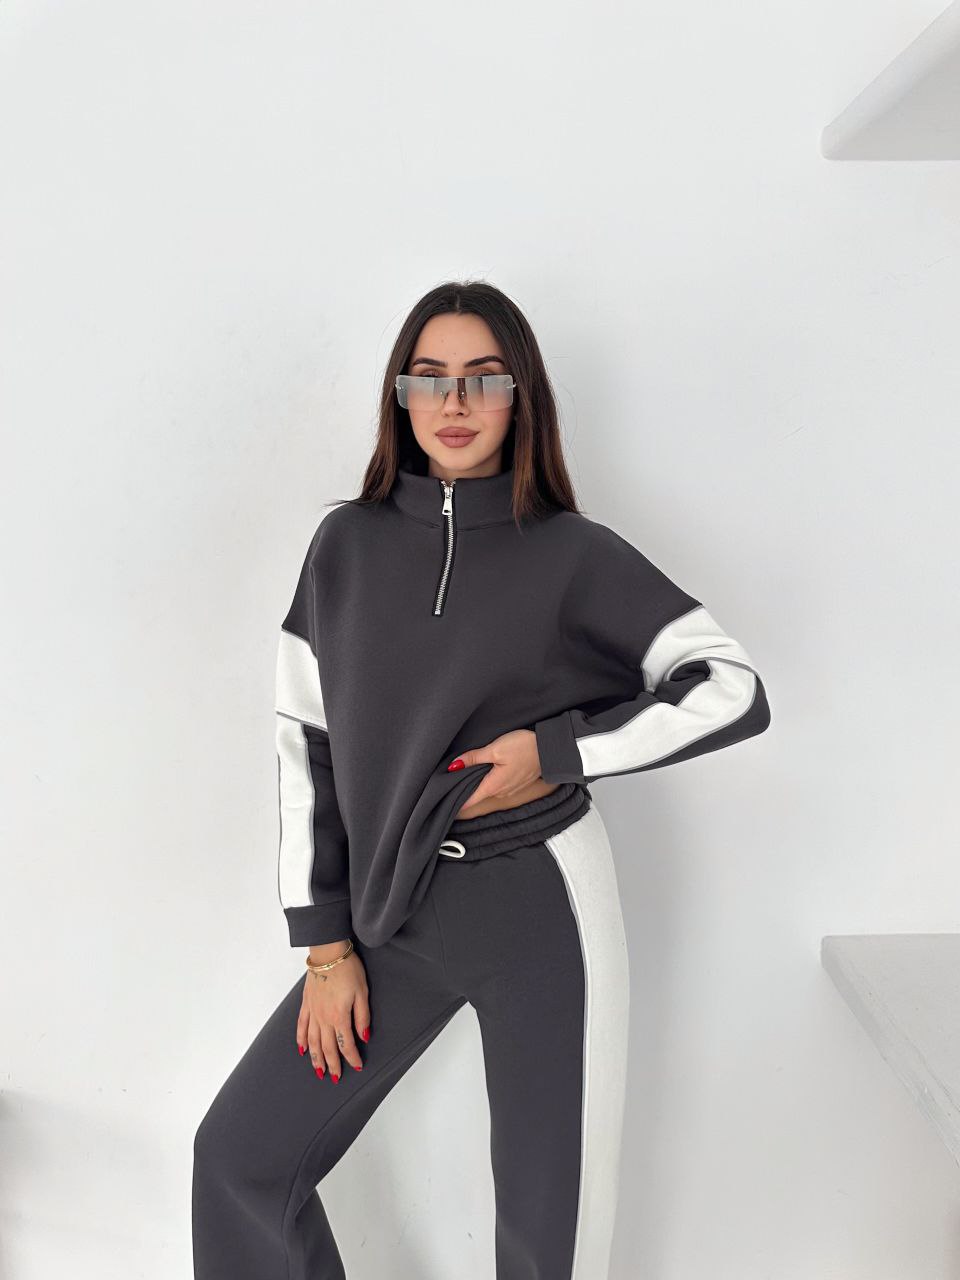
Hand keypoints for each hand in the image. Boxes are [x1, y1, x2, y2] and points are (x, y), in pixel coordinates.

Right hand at [297, 945, 369, 1082]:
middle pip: (327, 1048)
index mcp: (339, 1016)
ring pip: (313, 1042)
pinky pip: (301, 1026)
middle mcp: (323, 1018)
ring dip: (315, 1058)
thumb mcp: (363, 992)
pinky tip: (303, 1049)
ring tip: (319, 1071)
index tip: (357, 1066)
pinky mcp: (306, 1004)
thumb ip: (363, 1017)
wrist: (328, 952)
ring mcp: (312, 1012)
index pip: (346, 1044)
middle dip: (332, 1065)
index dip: (352, 1057)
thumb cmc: (348, 969)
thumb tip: (365, 1037)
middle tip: (335, 1078)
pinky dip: (301, 1039)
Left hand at [448, 729, 542, 816]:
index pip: (469, 801)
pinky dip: (490, 779)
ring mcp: (510, 789)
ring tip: (467, 774)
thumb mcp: (494, 749)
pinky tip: (488, 770)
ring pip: (488, 789)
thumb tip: (454, 766)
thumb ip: (474, 758)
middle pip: (478, 794)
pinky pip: (499, 785)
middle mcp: (501, 792)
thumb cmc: (523, 747)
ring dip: (479, 783)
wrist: (550, 748)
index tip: (444, 800)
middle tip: (451, 781)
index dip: (456, 801)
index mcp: (493, 786)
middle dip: (465, 789)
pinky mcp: (517, 783)